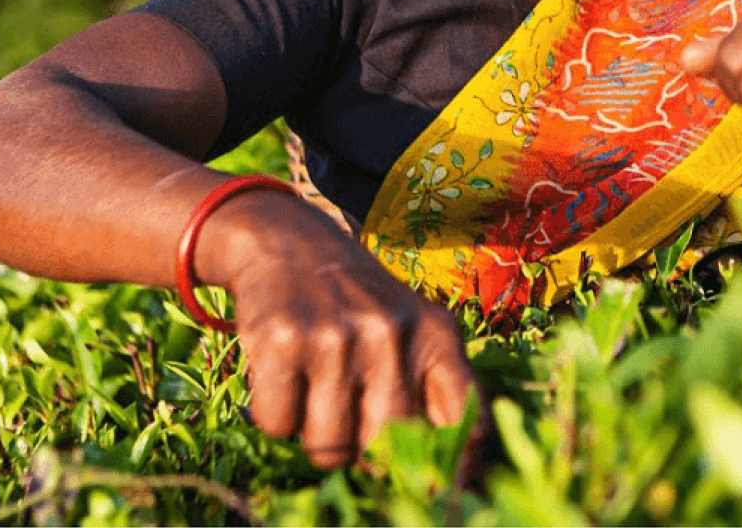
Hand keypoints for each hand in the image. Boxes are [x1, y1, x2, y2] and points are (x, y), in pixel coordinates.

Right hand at [211, 197, 484, 469]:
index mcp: (437, 335)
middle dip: (363, 453)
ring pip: (328, 448)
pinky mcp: (282, 340)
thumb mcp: (413, 330)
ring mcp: (337, 336)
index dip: (456, 474)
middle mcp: (393, 332)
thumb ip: (433, 391)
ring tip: (316, 389)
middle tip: (347, 420)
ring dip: (314, 436)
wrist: (291, 242)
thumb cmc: (360, 306)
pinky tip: (284, 375)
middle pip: (386, 448)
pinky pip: (277, 426)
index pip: (466, 421)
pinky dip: (274, 415)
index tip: (439, 498)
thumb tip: (451, 478)